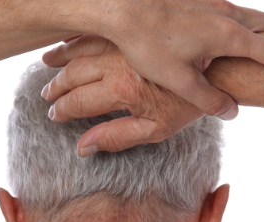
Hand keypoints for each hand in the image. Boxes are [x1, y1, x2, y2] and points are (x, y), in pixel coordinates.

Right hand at [42, 36, 203, 154]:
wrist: (216, 71)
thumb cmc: (187, 105)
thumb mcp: (155, 130)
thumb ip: (116, 138)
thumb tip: (83, 147)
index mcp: (120, 90)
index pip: (77, 102)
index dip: (62, 110)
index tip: (54, 116)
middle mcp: (116, 64)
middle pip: (74, 75)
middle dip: (57, 86)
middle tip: (47, 96)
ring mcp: (123, 45)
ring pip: (81, 49)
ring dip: (62, 59)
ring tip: (48, 66)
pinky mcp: (133, 32)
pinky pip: (97, 33)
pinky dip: (79, 38)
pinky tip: (70, 41)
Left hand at [52, 1, 263, 120]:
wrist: (119, 7)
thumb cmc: (147, 43)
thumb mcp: (179, 81)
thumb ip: (210, 99)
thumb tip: (233, 111)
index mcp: (229, 37)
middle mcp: (227, 15)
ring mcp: (213, 3)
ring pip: (246, 19)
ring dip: (248, 38)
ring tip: (230, 62)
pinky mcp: (197, 0)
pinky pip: (224, 14)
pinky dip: (225, 30)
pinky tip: (200, 45)